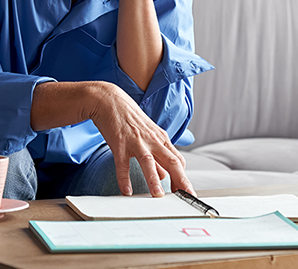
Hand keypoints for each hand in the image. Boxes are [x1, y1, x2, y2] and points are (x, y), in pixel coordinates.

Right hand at [86, 81, 194, 196]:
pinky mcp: (119, 143)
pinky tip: (127, 191)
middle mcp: (152, 140)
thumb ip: (157, 156)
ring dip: (154, 179)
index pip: (178, 160)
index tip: (187, 193)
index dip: (183, 177)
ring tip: (158, 196)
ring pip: (148, 162)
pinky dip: (124, 178)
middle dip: (180, 180)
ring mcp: (136, 141)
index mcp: (161, 139)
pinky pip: (122, 163)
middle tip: (186, 196)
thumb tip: (165, 175)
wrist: (110, 100)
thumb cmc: (131, 120)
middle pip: (171, 161)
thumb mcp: (148, 136)